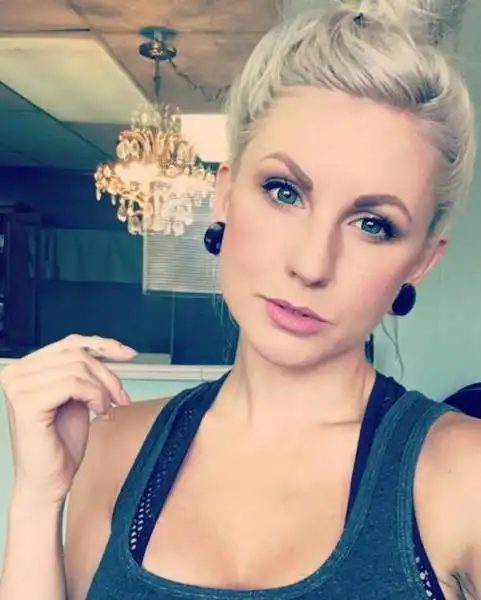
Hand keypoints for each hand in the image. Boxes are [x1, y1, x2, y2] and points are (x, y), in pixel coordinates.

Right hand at [0, 334, 135, 505]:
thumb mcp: (77, 396)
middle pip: (77, 354)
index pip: (69, 343)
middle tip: (121, 397)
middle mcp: (16, 373)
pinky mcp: (27, 402)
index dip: (103, 345)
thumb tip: (109, 349)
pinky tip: (99, 412)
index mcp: (26, 368)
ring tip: (107, 408)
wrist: (49, 481)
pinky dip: (95, 396)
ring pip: (78, 368)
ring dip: (103, 388)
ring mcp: (18, 386)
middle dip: (108, 374)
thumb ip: (84, 371)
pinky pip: (73, 384)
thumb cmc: (60, 443)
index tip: (129, 354)